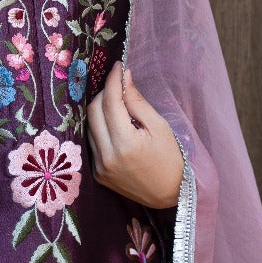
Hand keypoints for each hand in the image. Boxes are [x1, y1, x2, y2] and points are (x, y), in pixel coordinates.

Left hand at [86, 64, 182, 208]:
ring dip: (101, 110)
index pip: (110, 102)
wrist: (171, 196)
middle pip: (93, 111)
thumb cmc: (171, 160)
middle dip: (105, 93)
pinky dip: (100, 128)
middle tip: (119, 86)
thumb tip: (124, 78)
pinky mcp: (97, 174)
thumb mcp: (160, 127)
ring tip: (119, 106)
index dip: (113, 80)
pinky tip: (115, 126)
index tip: (118, 66)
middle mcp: (107, 156)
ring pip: (89, 126)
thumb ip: (138, 102)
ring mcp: (99, 167)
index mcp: (126, 144)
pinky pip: (92, 141)